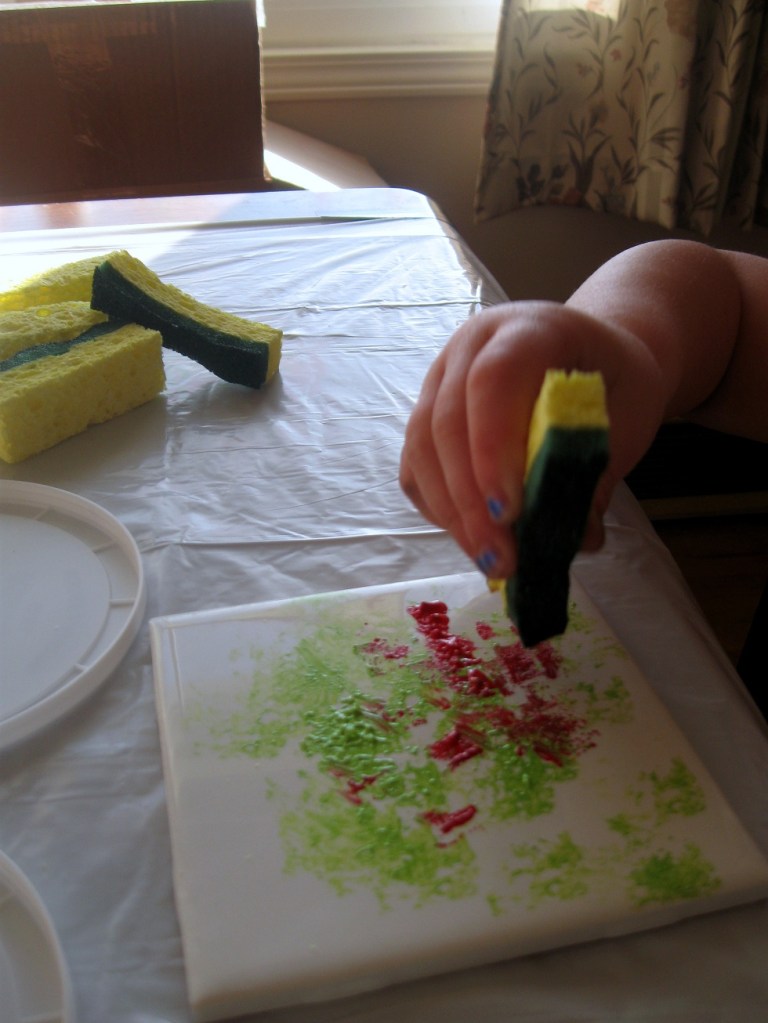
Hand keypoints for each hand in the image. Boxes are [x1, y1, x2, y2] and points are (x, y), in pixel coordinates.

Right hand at [399, 300, 665, 578]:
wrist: (593, 355)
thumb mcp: (628, 418)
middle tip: (502, 560)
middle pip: (447, 422)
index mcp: (528, 329)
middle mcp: (471, 346)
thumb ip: (599, 470)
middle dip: (470, 500)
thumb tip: (577, 539)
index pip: (494, 380)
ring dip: (453, 514)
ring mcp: (441, 378)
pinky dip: (440, 508)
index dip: (493, 448)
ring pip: (422, 448)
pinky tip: (473, 538)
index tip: (510, 513)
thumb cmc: (614, 382)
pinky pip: (416, 466)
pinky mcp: (428, 415)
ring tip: (490, 561)